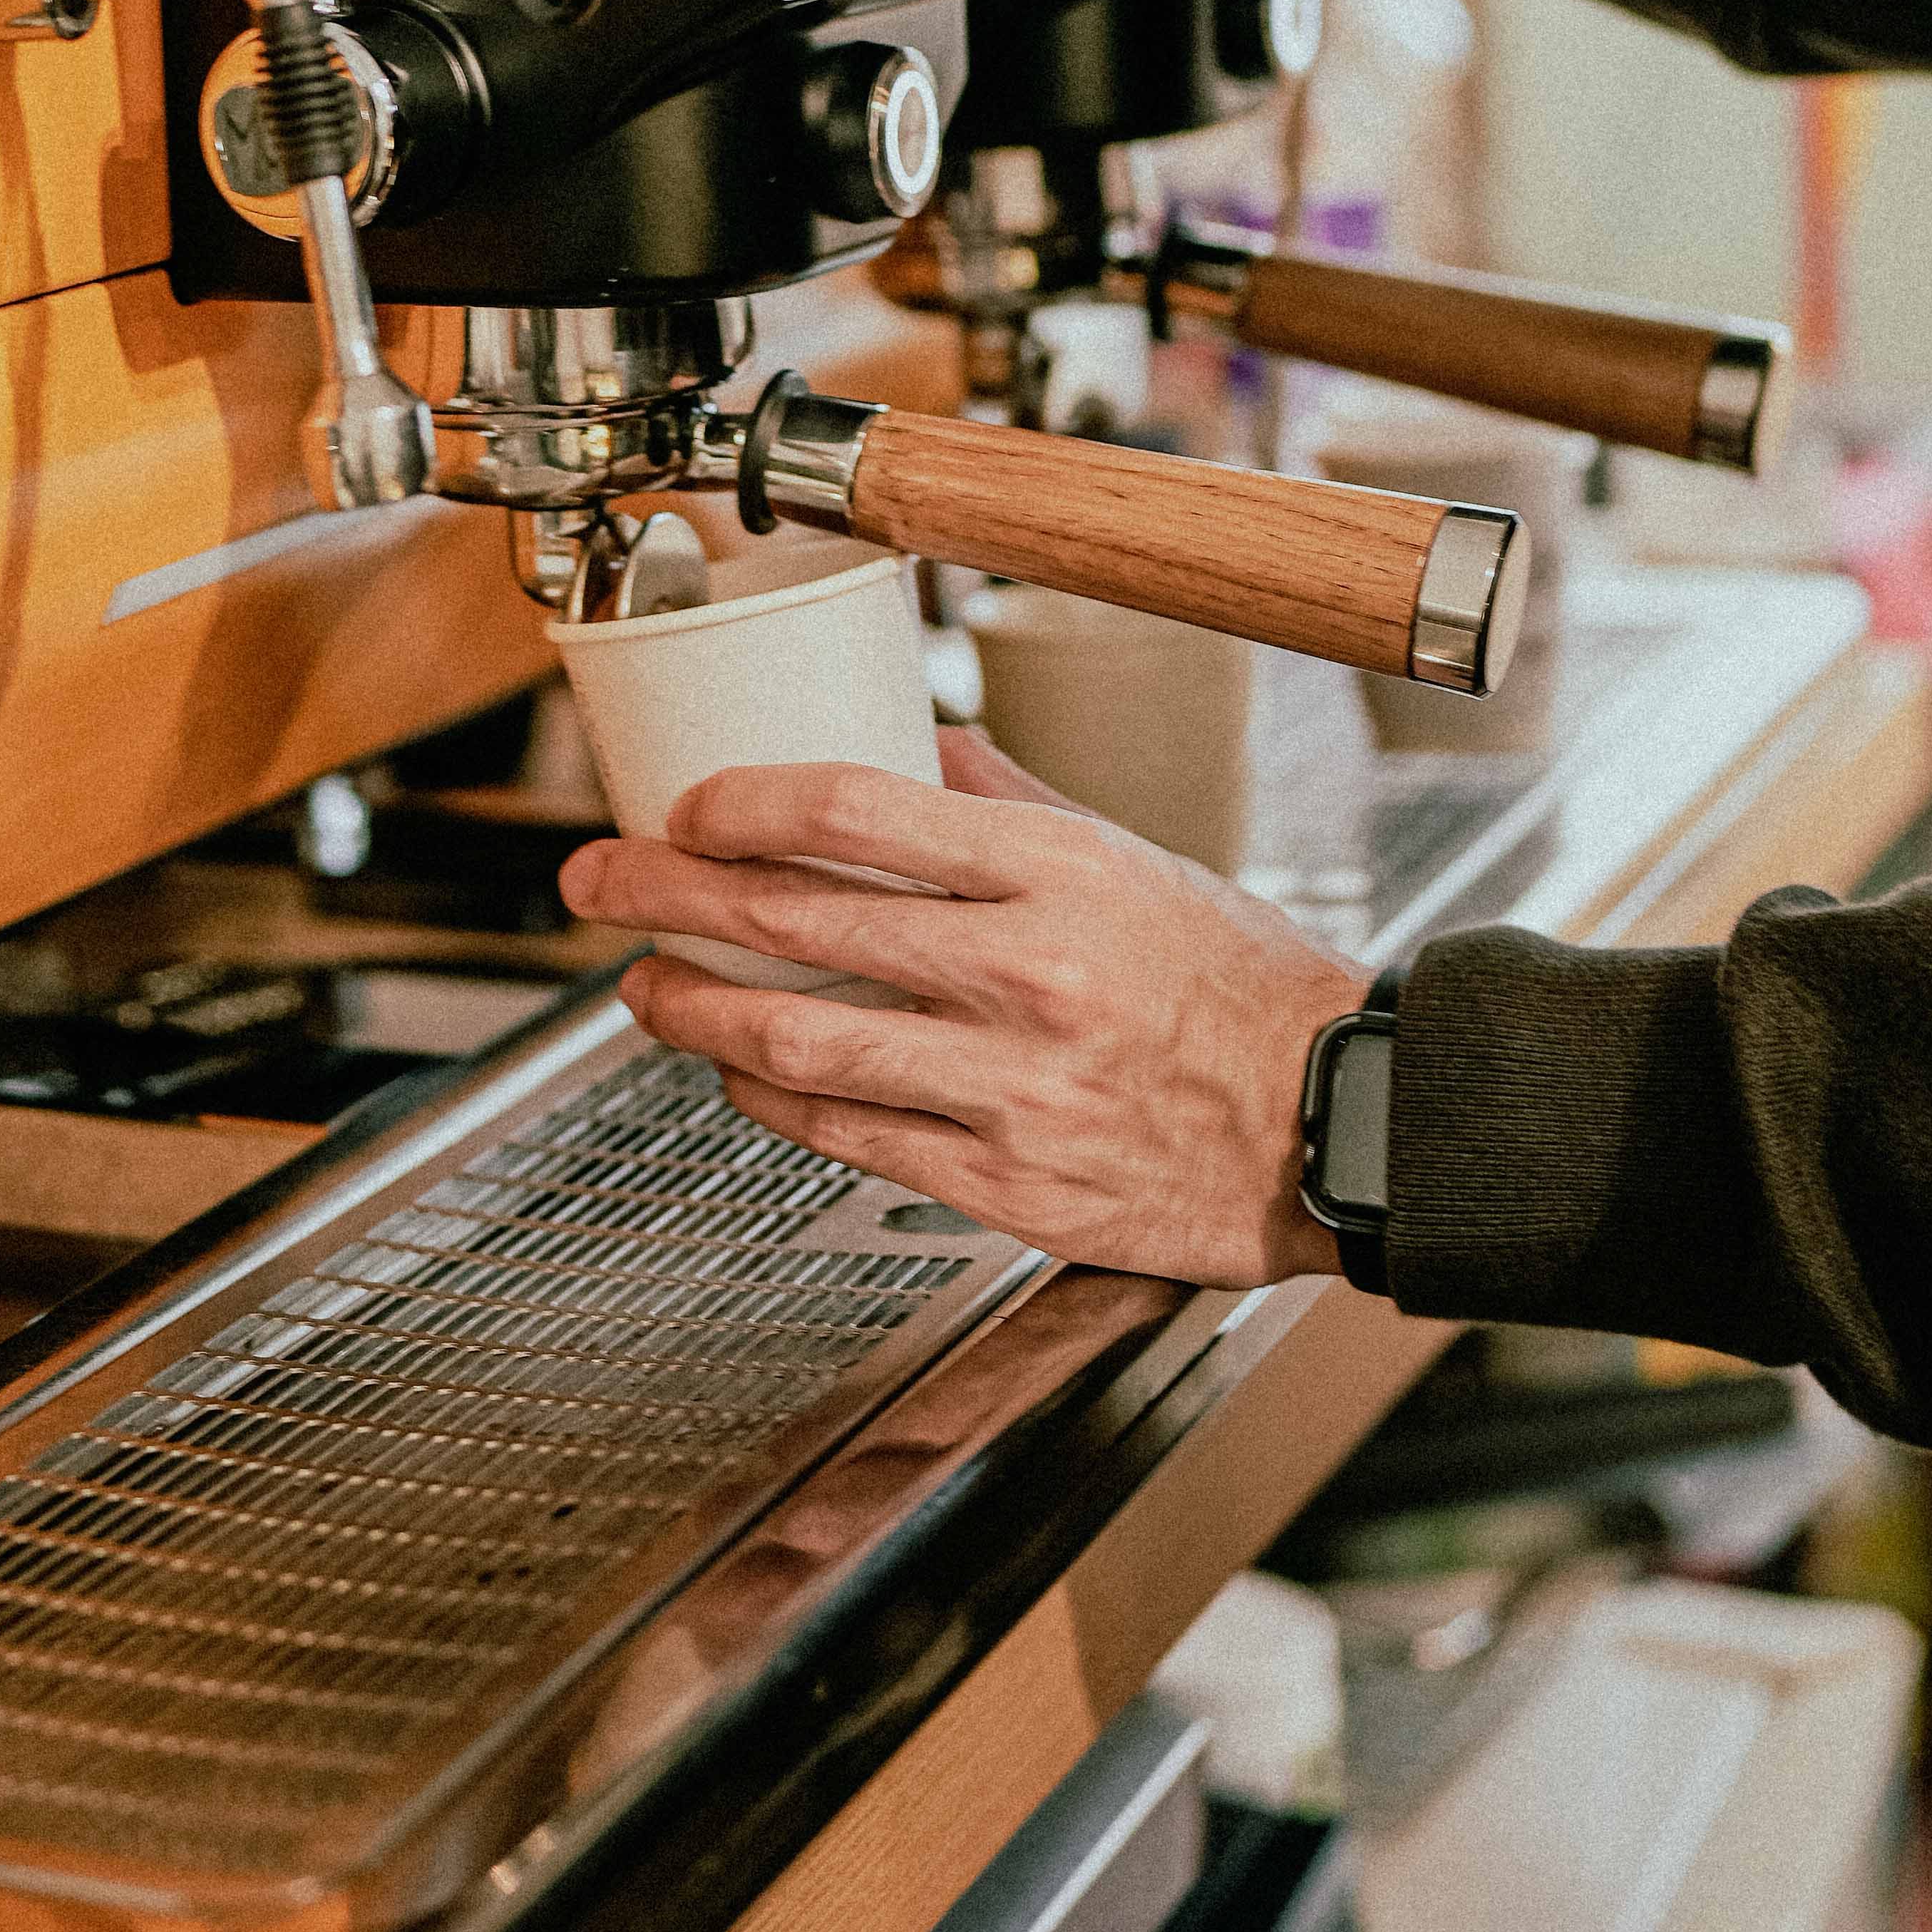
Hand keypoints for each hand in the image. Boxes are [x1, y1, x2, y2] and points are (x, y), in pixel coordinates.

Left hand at [555, 724, 1362, 1280]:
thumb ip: (1013, 804)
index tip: (683, 809)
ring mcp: (1013, 1089)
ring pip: (800, 1044)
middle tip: (598, 880)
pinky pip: (850, 1138)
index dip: (741, 806)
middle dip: (666, 897)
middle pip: (797, 924)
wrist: (1333, 1127)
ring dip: (693, 1011)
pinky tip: (735, 1072)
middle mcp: (1029, 976)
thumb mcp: (1140, 861)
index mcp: (1061, 876)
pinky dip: (770, 1101)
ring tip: (641, 988)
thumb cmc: (1241, 988)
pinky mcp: (1009, 1186)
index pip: (858, 814)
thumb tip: (912, 745)